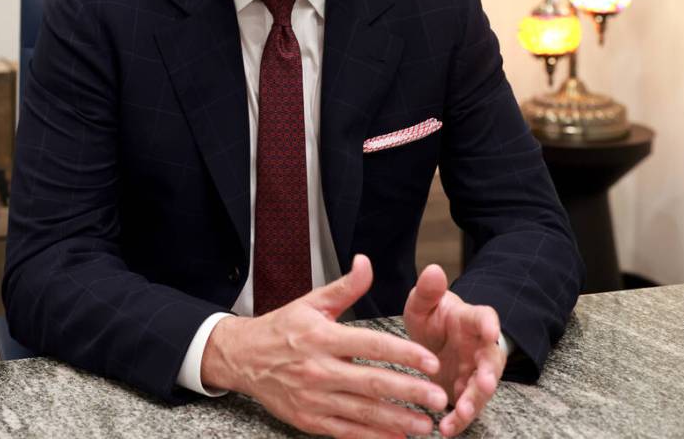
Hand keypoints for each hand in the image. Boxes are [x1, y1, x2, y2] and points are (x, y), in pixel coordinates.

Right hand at [201, 255, 448, 437]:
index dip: (404, 353)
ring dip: (397, 420)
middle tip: (440, 398)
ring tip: (427, 424)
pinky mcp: (309, 419)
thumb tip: (366, 262)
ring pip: (363, 411)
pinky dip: (373, 437)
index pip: (370, 344)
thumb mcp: (312, 303)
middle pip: (372, 382)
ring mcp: (313, 398)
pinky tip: (396, 438)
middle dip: (409, 392)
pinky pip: (347, 431)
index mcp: (322, 337)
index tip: (431, 362)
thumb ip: (345, 287)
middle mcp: (318, 369)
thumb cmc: (282, 328)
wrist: (242, 358)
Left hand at [403, 264, 506, 436]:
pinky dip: (459, 419)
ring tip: (462, 411)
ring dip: (474, 401)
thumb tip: (432, 270)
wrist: (431, 342)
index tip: (491, 331)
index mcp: (471, 320)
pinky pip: (467, 408)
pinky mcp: (466, 393)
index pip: (486, 318)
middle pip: (491, 360)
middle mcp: (480, 348)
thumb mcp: (423, 303)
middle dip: (489, 373)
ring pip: (481, 389)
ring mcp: (476, 372)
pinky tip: (446, 428)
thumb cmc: (431, 319)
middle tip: (483, 384)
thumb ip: (428, 291)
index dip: (490, 324)